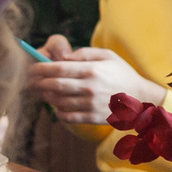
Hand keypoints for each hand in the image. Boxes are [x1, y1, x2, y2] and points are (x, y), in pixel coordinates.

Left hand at [27, 45, 166, 124]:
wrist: (140, 98)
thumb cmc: (122, 73)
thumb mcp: (108, 55)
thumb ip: (84, 53)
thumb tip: (63, 57)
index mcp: (92, 70)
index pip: (59, 69)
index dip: (41, 68)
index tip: (33, 67)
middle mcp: (89, 87)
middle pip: (55, 85)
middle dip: (39, 83)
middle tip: (31, 81)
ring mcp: (90, 104)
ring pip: (59, 102)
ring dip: (47, 97)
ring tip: (42, 93)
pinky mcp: (92, 117)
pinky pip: (68, 117)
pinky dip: (58, 113)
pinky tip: (58, 107)